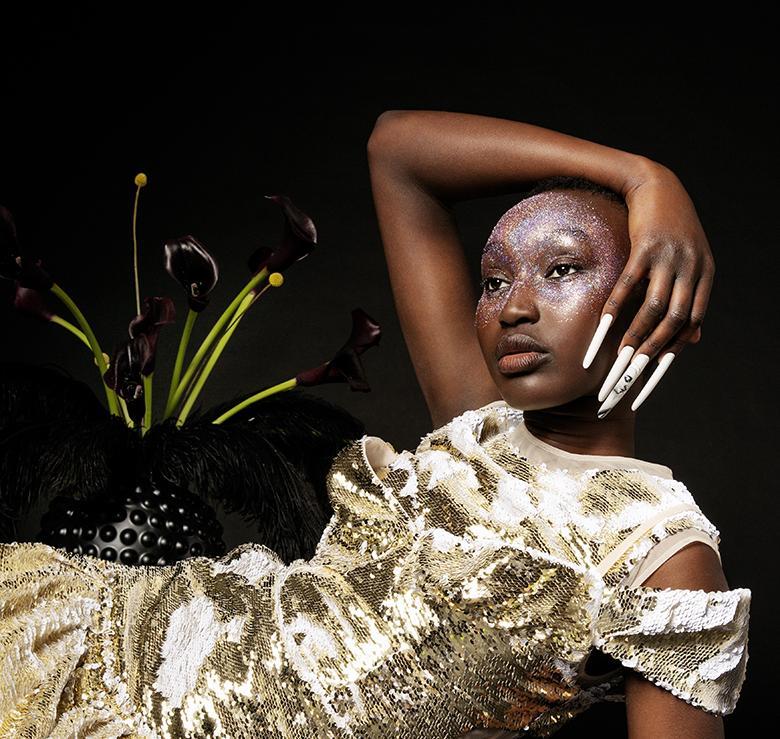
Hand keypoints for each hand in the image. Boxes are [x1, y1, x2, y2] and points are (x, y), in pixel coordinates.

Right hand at [582, 163, 714, 417]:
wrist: (656, 183)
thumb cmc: (670, 227)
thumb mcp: (689, 262)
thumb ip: (691, 300)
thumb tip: (694, 340)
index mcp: (703, 277)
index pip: (689, 327)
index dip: (668, 356)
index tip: (645, 382)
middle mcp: (691, 270)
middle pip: (672, 324)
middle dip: (648, 356)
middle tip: (625, 381)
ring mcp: (669, 258)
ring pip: (652, 309)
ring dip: (633, 338)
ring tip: (614, 362)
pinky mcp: (645, 246)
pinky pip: (629, 286)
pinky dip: (614, 310)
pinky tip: (601, 330)